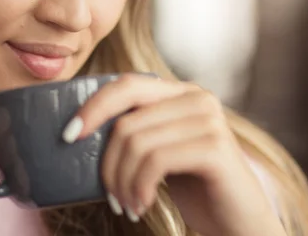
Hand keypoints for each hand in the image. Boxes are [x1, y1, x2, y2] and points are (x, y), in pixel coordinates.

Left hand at [62, 75, 285, 235]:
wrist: (238, 222)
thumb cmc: (195, 187)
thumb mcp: (160, 152)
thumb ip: (136, 131)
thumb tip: (80, 129)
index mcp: (181, 93)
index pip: (126, 84)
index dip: (93, 106)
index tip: (68, 136)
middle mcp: (197, 97)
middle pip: (127, 119)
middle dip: (107, 161)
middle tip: (108, 193)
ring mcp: (209, 119)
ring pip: (136, 142)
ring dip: (123, 182)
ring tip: (128, 205)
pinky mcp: (215, 146)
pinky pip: (155, 160)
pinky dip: (140, 187)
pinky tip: (142, 204)